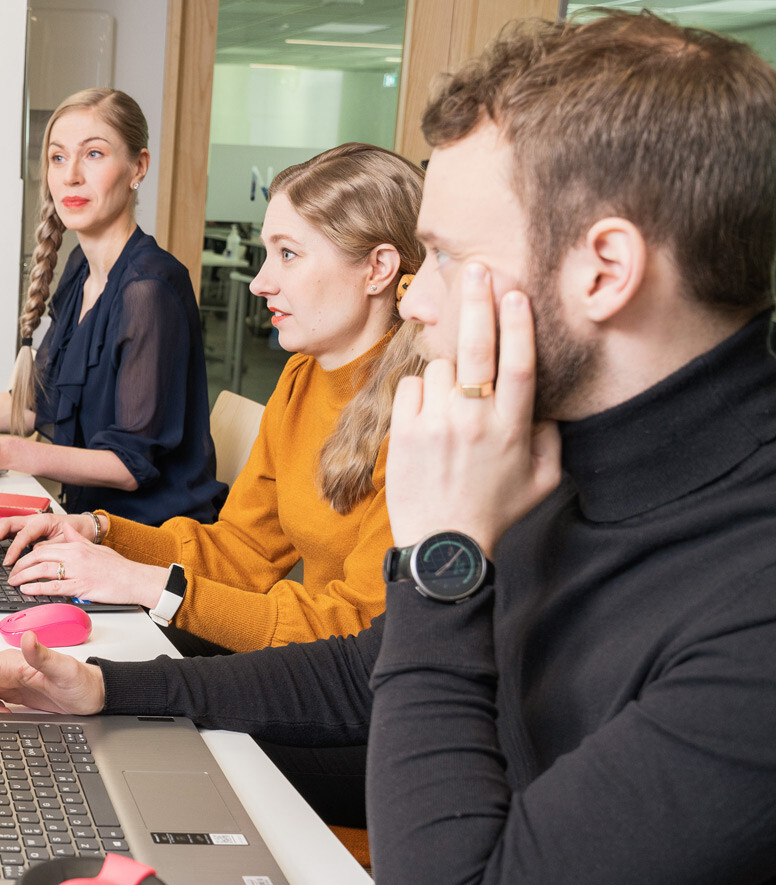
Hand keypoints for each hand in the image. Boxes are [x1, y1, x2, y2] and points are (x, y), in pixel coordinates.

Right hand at [0, 512, 96, 563]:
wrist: (85, 526)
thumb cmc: (76, 532)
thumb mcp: (65, 542)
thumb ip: (48, 547)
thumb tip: (33, 554)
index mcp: (42, 521)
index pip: (22, 535)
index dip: (13, 549)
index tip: (8, 563)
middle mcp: (32, 519)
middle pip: (7, 524)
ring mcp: (28, 522)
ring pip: (4, 525)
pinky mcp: (26, 527)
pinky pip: (8, 530)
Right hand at [0, 634, 105, 716]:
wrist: (95, 694)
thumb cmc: (82, 682)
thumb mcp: (64, 670)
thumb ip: (42, 654)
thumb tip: (27, 637)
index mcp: (10, 662)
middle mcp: (5, 670)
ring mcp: (8, 682)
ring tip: (2, 719)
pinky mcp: (13, 694)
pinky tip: (4, 718)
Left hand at [9, 524, 169, 604]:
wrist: (136, 580)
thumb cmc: (119, 567)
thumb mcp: (96, 548)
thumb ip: (78, 539)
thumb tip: (66, 529)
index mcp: (77, 546)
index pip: (44, 547)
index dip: (27, 555)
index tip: (19, 562)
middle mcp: (75, 555)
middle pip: (38, 556)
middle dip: (20, 565)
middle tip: (11, 573)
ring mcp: (78, 571)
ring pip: (42, 570)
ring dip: (23, 576)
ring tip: (13, 582)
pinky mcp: (81, 586)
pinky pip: (54, 586)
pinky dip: (37, 588)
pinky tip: (26, 590)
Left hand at [387, 264, 561, 555]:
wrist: (443, 547)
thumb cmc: (495, 511)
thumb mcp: (541, 478)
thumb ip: (548, 435)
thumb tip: (545, 400)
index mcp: (513, 429)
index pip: (520, 365)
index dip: (519, 324)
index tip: (515, 291)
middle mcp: (475, 421)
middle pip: (477, 349)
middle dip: (477, 304)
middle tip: (475, 269)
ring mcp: (436, 425)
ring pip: (439, 369)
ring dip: (446, 376)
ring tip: (452, 410)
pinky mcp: (403, 432)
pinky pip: (411, 387)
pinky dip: (419, 395)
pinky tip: (427, 419)